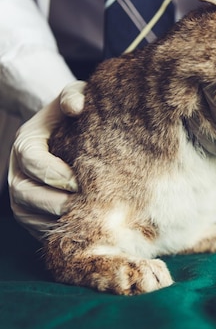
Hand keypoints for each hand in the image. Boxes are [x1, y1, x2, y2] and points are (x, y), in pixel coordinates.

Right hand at [9, 81, 85, 238]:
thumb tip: (75, 106)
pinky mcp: (31, 213)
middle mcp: (17, 170)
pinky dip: (57, 233)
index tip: (80, 181)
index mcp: (26, 142)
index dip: (54, 173)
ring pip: (28, 216)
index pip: (31, 161)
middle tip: (85, 207)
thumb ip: (74, 95)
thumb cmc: (76, 115)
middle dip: (54, 202)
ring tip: (85, 222)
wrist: (69, 134)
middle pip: (24, 194)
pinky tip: (83, 232)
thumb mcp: (76, 96)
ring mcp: (21, 194)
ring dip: (55, 222)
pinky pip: (37, 230)